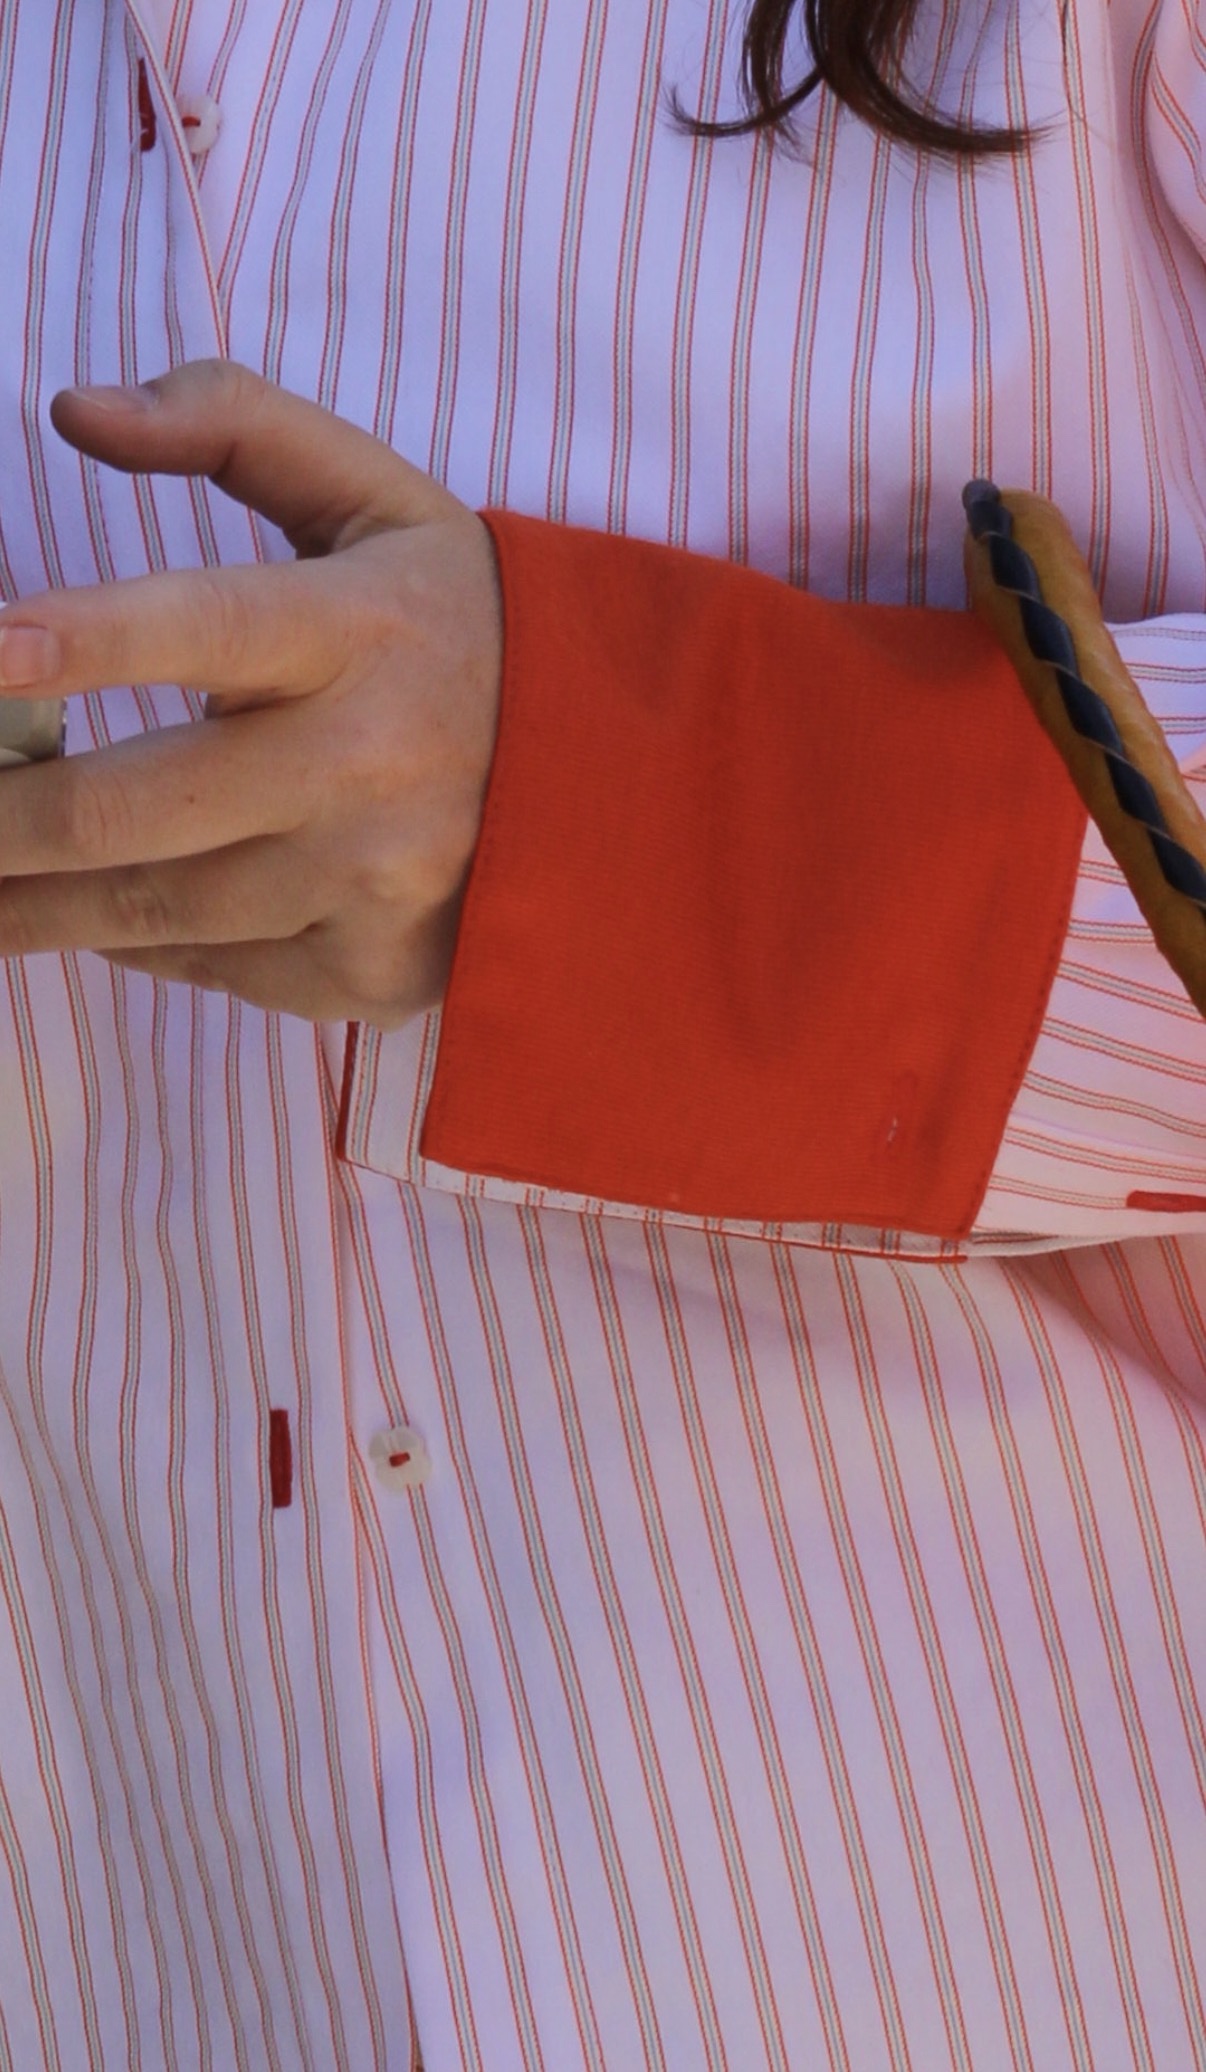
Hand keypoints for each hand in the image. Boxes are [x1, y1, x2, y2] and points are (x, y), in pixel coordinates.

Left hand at [0, 359, 502, 1023]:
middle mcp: (370, 765)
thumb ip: (232, 424)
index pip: (210, 626)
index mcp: (365, 629)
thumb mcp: (378, 500)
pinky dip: (141, 940)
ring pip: (158, 907)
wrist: (615, 783)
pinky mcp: (373, 967)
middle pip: (144, 809)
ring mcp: (374, 882)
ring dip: (33, 906)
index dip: (88, 642)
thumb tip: (73, 410)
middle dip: (5, 822)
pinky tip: (96, 914)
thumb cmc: (462, 626)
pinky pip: (217, 964)